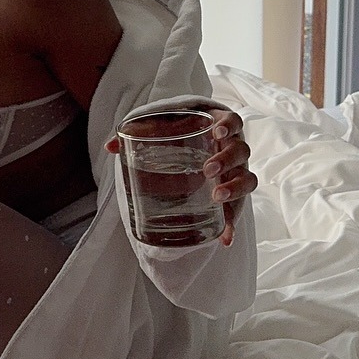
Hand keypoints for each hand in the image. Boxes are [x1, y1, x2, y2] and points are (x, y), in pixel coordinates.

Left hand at [105, 106, 257, 247]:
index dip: (229, 126)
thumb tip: (110, 147)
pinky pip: (238, 209)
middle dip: (226, 160)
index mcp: (219, 128)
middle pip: (241, 151)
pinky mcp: (233, 195)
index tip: (216, 133)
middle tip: (207, 170)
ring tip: (216, 197)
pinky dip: (232, 224)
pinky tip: (224, 237)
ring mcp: (236, 173)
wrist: (189, 152)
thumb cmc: (177, 136)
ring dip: (235, 188)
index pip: (233, 121)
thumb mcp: (159, 130)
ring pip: (247, 178)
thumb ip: (138, 134)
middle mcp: (233, 149)